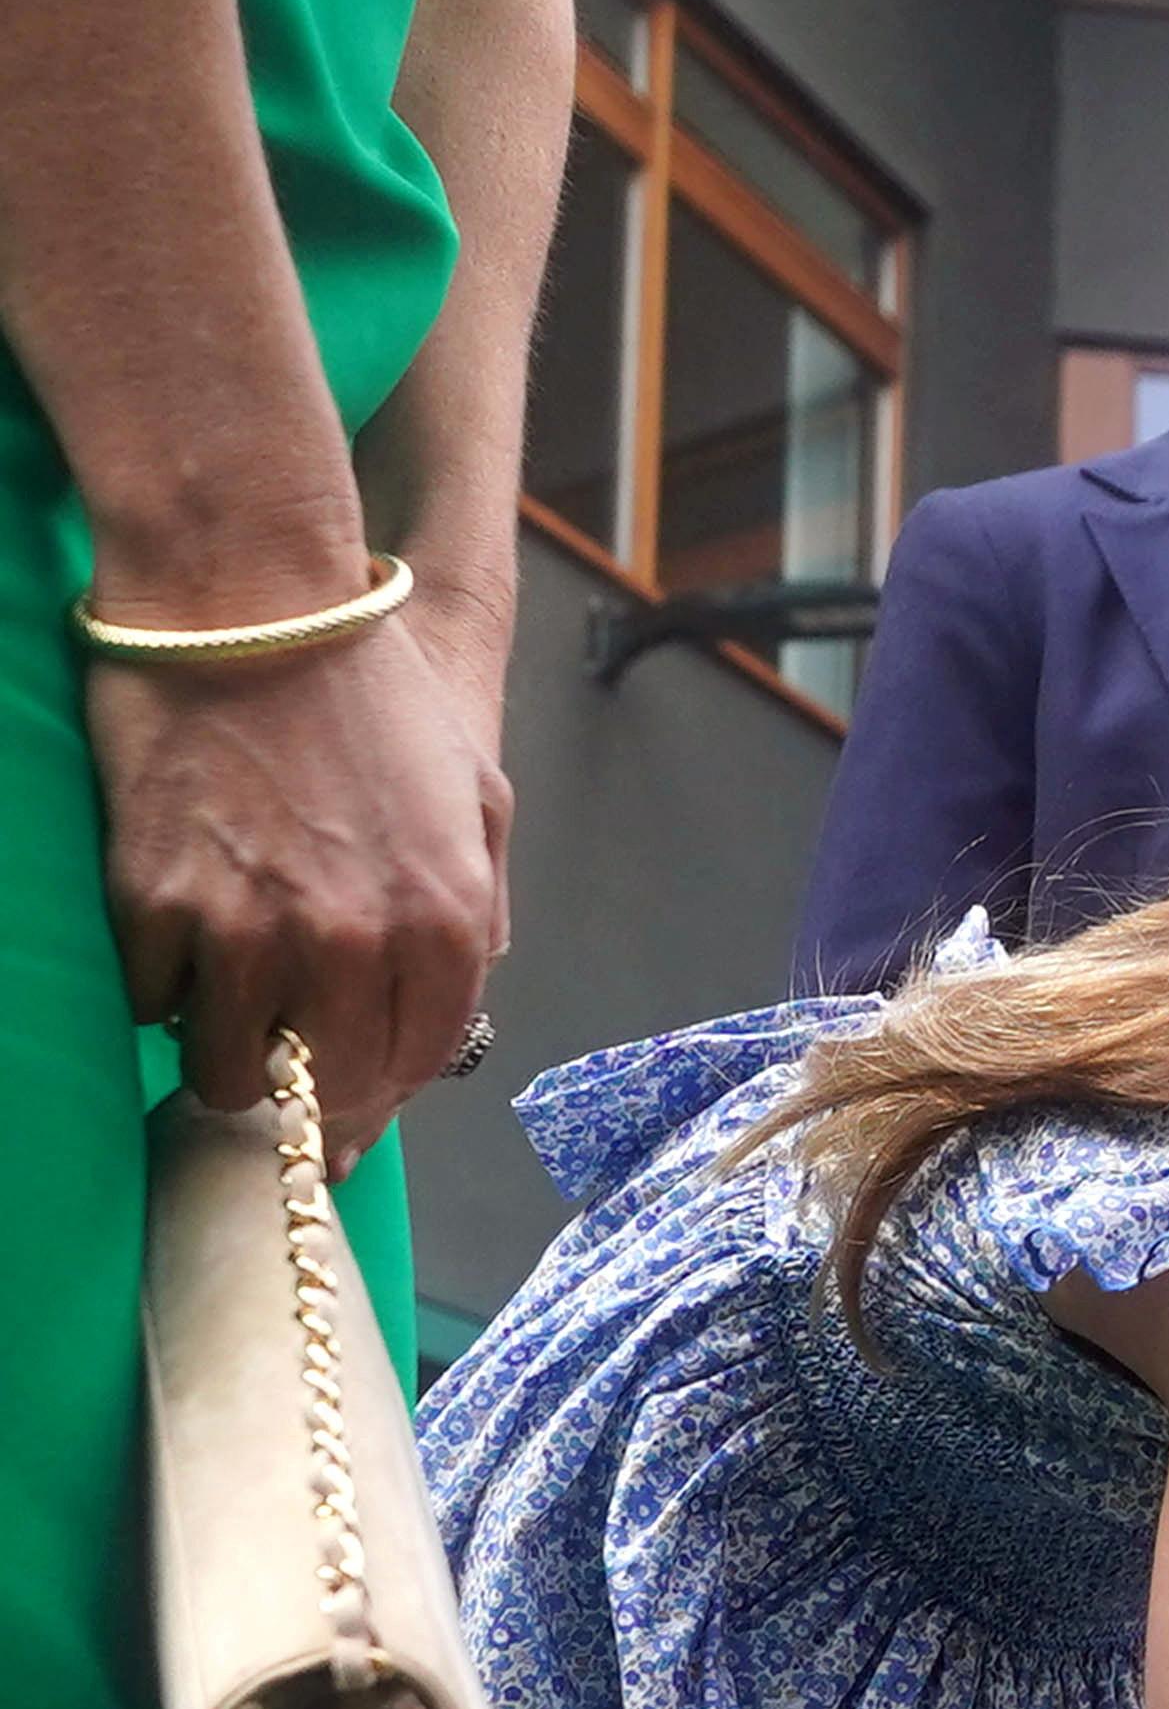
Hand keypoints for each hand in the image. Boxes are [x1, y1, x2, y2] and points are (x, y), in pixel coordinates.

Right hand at [85, 606, 501, 1154]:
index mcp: (443, 924)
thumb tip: (448, 1014)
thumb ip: (476, 913)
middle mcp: (353, 944)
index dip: (379, 1096)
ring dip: (222, 1053)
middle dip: (304, 1093)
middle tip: (277, 1066)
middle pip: (324, 1089)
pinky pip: (152, 1001)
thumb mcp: (476, 796)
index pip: (416, 1066)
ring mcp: (250, 929)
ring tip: (220, 1004)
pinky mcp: (157, 903)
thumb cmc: (369, 687)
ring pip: (226, 1071)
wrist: (250, 597)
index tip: (349, 1110)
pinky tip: (174, 937)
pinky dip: (160, 986)